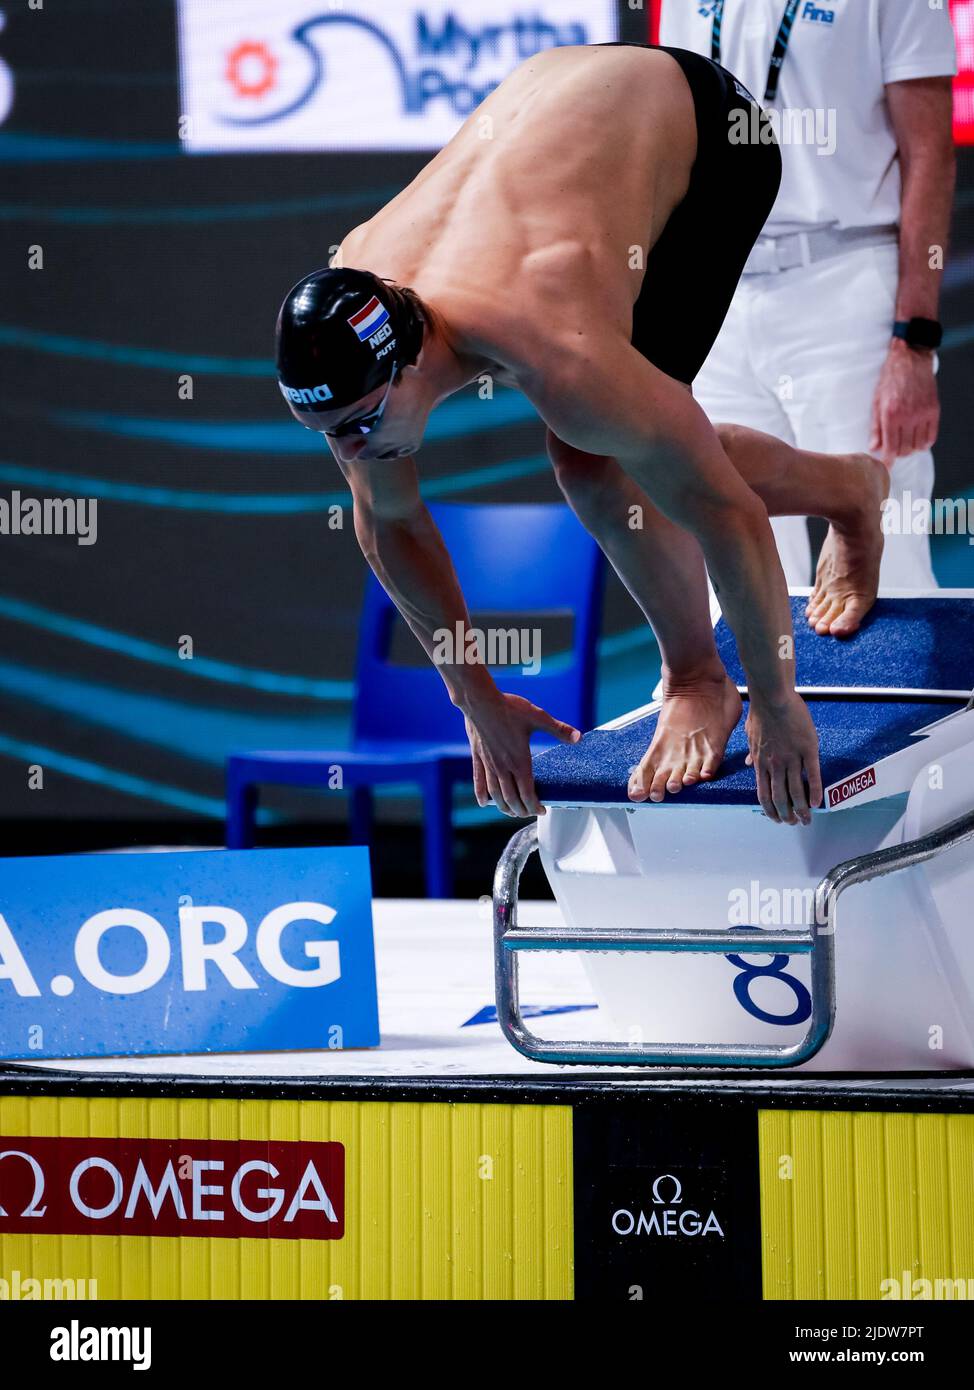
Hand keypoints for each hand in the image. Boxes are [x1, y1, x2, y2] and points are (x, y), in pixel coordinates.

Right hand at [463, 691, 579, 817]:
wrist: (480, 701)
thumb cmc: (509, 708)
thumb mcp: (538, 717)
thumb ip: (558, 729)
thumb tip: (578, 737)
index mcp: (519, 760)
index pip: (527, 793)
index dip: (534, 806)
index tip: (541, 810)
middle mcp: (503, 767)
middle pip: (511, 798)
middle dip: (521, 810)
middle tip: (529, 813)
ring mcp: (489, 764)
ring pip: (495, 793)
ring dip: (503, 806)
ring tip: (511, 812)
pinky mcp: (478, 757)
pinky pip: (479, 780)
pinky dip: (481, 794)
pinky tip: (483, 803)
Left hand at [745, 694, 822, 825]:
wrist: (772, 697)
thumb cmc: (761, 713)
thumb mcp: (750, 735)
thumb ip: (751, 754)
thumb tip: (748, 764)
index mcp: (761, 763)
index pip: (764, 794)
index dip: (771, 810)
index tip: (777, 819)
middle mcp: (775, 764)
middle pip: (781, 797)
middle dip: (788, 814)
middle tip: (795, 823)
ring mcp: (792, 757)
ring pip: (797, 790)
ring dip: (802, 808)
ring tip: (807, 819)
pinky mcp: (808, 749)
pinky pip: (812, 774)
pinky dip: (815, 791)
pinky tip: (817, 802)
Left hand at [869, 341, 939, 464]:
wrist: (910, 360)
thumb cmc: (889, 379)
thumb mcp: (876, 401)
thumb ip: (875, 426)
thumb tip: (874, 448)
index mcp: (891, 414)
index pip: (890, 447)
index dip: (887, 461)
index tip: (885, 468)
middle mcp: (908, 416)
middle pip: (905, 450)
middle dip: (897, 454)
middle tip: (893, 449)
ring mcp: (923, 414)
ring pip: (918, 446)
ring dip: (910, 449)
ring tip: (904, 442)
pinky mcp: (934, 411)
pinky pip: (931, 437)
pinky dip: (924, 443)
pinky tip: (917, 439)